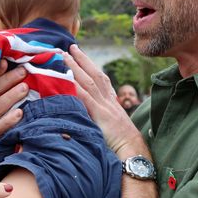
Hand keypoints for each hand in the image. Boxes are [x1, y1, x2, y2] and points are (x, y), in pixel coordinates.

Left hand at [65, 44, 147, 159]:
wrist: (133, 150)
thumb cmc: (122, 144)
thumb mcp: (111, 127)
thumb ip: (100, 118)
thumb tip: (87, 116)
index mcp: (112, 102)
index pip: (101, 80)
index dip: (91, 67)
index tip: (82, 57)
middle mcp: (109, 100)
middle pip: (95, 74)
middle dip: (83, 59)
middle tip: (71, 47)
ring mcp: (105, 106)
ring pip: (89, 81)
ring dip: (76, 67)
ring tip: (64, 55)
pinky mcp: (101, 115)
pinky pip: (85, 98)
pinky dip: (75, 86)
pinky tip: (66, 78)